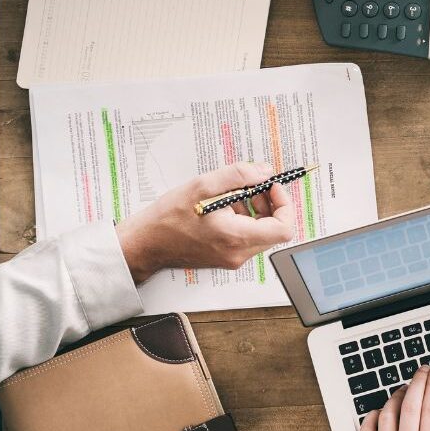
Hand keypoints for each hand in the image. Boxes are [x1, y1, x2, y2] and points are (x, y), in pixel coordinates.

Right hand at [114, 162, 295, 283]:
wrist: (145, 244)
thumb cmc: (168, 218)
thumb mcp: (202, 186)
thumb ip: (238, 176)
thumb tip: (264, 172)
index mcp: (236, 237)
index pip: (284, 228)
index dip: (284, 203)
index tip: (271, 187)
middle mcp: (239, 253)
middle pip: (275, 229)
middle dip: (268, 203)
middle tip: (250, 186)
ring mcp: (233, 258)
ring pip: (262, 232)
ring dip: (254, 210)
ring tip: (230, 195)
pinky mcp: (227, 257)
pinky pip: (247, 237)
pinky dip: (243, 219)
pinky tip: (223, 207)